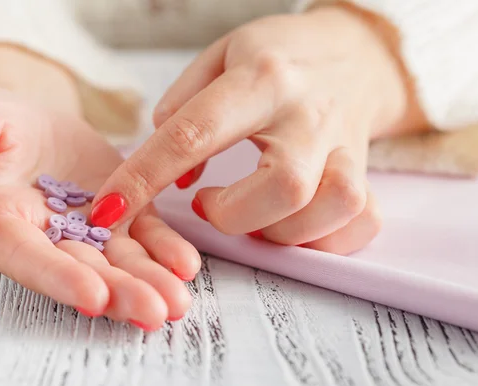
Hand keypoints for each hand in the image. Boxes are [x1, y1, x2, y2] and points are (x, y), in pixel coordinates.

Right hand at [0, 83, 200, 328]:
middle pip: (84, 271)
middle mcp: (49, 237)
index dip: (60, 278)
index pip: (30, 258)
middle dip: (120, 293)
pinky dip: (166, 249)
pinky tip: (187, 264)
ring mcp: (91, 229)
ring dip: (150, 282)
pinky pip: (146, 234)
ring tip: (178, 301)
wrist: (30, 120)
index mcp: (4, 223)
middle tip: (155, 311)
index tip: (93, 296)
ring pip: (121, 261)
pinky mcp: (123, 213)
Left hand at [90, 7, 411, 254]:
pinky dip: (323, 240)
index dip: (145, 177)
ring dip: (279, 232)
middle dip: (231, 215)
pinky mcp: (367, 172)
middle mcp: (310, 114)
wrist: (354, 54)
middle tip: (209, 205)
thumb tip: (172, 173)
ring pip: (329, 206)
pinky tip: (294, 226)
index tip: (110, 211)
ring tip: (252, 216)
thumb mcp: (222, 56)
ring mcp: (346, 145)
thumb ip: (184, 105)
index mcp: (262, 78)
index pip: (194, 133)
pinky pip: (361, 221)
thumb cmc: (278, 56)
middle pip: (282, 185)